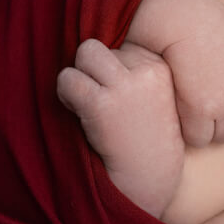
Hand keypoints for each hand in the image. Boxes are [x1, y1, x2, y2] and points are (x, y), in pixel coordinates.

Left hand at [56, 39, 184, 216]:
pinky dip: (65, 95)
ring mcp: (125, 87)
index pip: (117, 47)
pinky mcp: (102, 104)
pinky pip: (67, 79)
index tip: (116, 98)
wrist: (149, 177)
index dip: (108, 72)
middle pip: (97, 48)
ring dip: (77, 79)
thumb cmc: (145, 137)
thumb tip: (89, 47)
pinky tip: (79, 114)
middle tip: (96, 98)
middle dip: (90, 70)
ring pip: (83, 55)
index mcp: (158, 66)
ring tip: (87, 105)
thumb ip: (131, 69)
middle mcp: (145, 71)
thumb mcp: (152, 94)